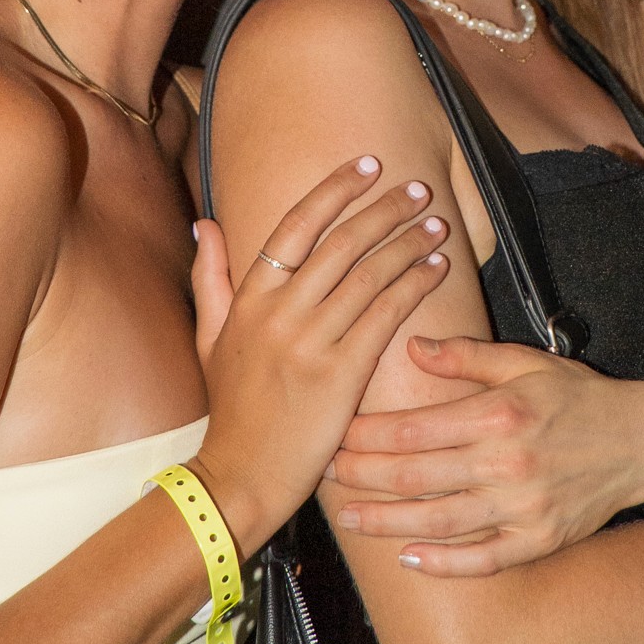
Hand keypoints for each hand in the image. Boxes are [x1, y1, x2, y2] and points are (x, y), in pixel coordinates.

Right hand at [187, 158, 449, 547]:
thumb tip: (206, 222)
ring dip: (408, 243)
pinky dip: (414, 286)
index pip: (296, 225)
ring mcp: (311, 343)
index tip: (367, 165)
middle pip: (341, 243)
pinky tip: (437, 269)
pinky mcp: (342, 375)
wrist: (239, 478)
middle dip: (384, 209)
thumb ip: (210, 278)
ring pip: (368, 274)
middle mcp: (280, 314)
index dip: (335, 190)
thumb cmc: (231, 409)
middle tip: (415, 187)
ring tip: (435, 222)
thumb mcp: (210, 339)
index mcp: (250, 299)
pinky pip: (385, 316)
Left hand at [329, 335, 643, 575]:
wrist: (642, 440)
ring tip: (351, 516)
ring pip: (440, 522)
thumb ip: (465, 356)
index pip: (415, 428)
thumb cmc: (580, 395)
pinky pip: (482, 560)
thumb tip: (412, 345)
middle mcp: (508, 463)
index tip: (337, 431)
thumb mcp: (524, 361)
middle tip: (327, 471)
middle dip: (363, 475)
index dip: (368, 434)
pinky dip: (442, 563)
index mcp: (500, 413)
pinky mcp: (539, 541)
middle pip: (417, 476)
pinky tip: (409, 555)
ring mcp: (524, 509)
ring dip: (387, 521)